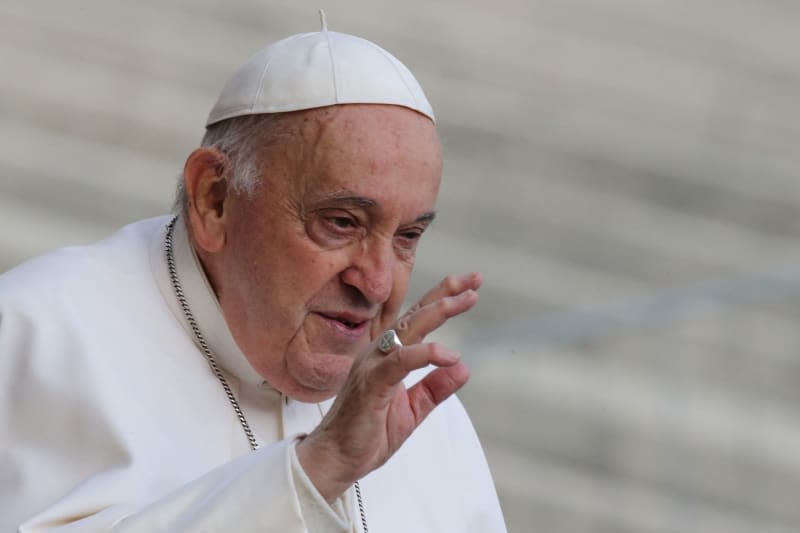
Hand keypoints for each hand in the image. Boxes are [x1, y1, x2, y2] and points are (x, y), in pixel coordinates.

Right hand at [296, 272, 482, 501]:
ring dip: (438, 311)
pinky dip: (425, 354)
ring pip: (408, 329)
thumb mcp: (412, 409)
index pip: (417, 320)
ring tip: (466, 299)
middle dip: (446, 293)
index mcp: (387, 356)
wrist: (335, 460)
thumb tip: (463, 367)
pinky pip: (399, 361)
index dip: (442, 298)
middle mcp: (378, 353)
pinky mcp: (371, 384)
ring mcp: (372, 365)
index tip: (470, 285)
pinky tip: (448, 354)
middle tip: (475, 279)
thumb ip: (435, 388)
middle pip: (415, 314)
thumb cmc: (367, 433)